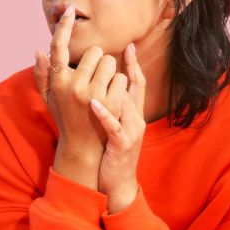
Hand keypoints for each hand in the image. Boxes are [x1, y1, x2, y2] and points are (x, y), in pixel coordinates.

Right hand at [33, 3, 128, 188]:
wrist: (84, 148)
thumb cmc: (66, 119)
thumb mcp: (50, 99)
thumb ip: (43, 75)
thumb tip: (38, 50)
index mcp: (58, 82)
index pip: (58, 47)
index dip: (63, 26)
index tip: (69, 11)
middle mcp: (73, 86)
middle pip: (94, 51)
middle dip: (98, 60)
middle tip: (95, 77)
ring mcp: (93, 94)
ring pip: (111, 62)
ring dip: (110, 72)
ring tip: (104, 89)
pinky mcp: (111, 103)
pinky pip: (122, 77)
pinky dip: (120, 84)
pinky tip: (113, 98)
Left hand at [90, 42, 145, 212]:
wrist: (118, 184)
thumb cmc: (111, 152)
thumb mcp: (113, 126)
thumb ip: (111, 104)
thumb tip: (104, 84)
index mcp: (133, 113)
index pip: (136, 84)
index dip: (133, 65)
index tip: (129, 46)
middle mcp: (136, 119)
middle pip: (134, 88)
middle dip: (126, 68)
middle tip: (114, 50)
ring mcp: (131, 132)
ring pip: (126, 103)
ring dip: (113, 87)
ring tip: (101, 68)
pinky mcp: (121, 145)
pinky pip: (114, 127)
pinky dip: (105, 114)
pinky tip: (94, 103)